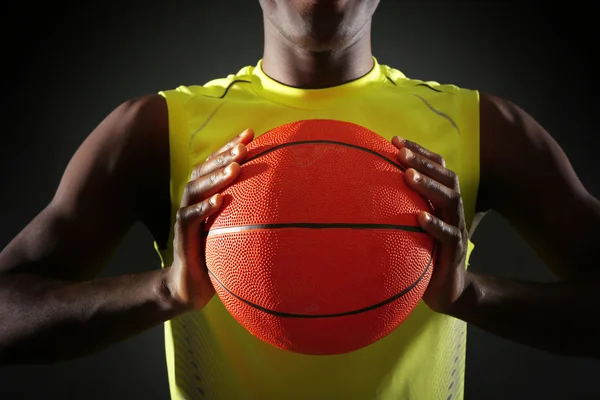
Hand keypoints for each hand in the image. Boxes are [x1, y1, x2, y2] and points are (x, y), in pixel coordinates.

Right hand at [167, 128, 253, 309]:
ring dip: (215, 177)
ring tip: (235, 167)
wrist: (190, 287)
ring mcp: (185, 218)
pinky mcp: (181, 238)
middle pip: (204, 170)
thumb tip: (288, 203)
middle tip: (244, 146)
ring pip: (194, 189)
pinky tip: (220, 201)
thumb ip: (250, 214)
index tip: (251, 133)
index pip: (215, 165)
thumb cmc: (217, 256)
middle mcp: (193, 202)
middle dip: (224, 155)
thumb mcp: (235, 231)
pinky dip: (204, 208)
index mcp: (205, 196)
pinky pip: (189, 219)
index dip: (230, 147)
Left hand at [392, 136, 469, 314]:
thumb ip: (398, 207)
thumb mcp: (411, 226)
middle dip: (424, 162)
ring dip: (429, 186)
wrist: (448, 290)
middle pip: (447, 177)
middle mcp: (452, 210)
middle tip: (401, 152)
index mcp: (442, 200)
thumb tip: (361, 190)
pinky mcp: (454, 252)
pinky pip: (449, 235)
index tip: (394, 139)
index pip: (437, 167)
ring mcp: (456, 229)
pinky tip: (420, 217)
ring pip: (450, 201)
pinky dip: (435, 224)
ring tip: (408, 175)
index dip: (420, 151)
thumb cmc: (424, 252)